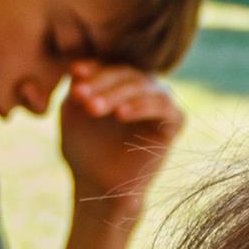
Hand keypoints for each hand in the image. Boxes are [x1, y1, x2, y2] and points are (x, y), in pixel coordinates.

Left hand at [58, 61, 184, 209]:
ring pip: (143, 86)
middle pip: (125, 73)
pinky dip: (142, 106)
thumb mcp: (73, 112)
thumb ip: (77, 87)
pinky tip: (121, 115)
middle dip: (101, 84)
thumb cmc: (84, 149)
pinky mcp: (175, 121)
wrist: (101, 184)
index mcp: (119, 82)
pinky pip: (163, 105)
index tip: (74, 73)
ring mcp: (160, 102)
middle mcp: (142, 88)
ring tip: (93, 109)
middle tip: (81, 98)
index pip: (109, 65)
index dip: (93, 67)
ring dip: (117, 95)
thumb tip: (78, 65)